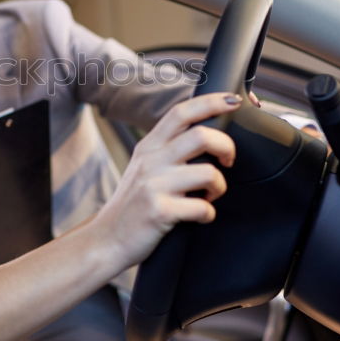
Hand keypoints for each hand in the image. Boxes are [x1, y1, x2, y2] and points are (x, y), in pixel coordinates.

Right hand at [97, 92, 240, 267]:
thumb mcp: (143, 168)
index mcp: (149, 147)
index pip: (181, 112)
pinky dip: (209, 214)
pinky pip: (202, 208)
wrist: (106, 239)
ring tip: (211, 195)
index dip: (211, 102)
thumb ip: (167, 149)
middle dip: (226, 146)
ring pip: (208, 173)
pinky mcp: (159, 212)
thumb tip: (206, 135)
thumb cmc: (132, 205)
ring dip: (219, 186)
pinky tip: (200, 217)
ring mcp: (153, 186)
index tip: (233, 101)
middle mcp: (150, 162)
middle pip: (201, 135)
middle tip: (229, 161)